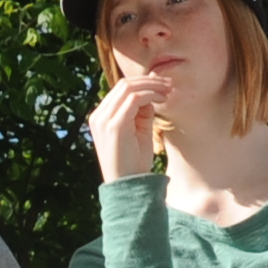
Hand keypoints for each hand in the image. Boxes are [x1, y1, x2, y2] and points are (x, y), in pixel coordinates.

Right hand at [88, 68, 176, 184]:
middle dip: (148, 81)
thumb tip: (151, 92)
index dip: (143, 83)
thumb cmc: (134, 162)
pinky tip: (162, 99)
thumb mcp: (139, 131)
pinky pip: (133, 99)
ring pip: (128, 88)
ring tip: (168, 90)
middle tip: (169, 84)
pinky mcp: (114, 125)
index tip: (163, 86)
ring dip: (151, 85)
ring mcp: (104, 120)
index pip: (120, 90)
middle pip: (123, 85)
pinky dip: (150, 94)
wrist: (128, 186)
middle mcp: (98, 116)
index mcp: (101, 117)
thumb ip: (142, 112)